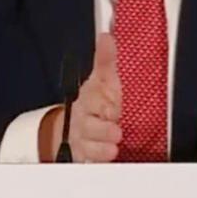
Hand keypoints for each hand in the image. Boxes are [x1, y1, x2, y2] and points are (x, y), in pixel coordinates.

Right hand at [39, 32, 122, 161]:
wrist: (80, 128)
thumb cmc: (97, 101)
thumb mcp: (103, 79)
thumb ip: (107, 59)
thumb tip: (107, 35)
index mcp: (89, 99)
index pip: (92, 100)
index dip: (102, 105)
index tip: (113, 107)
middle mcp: (84, 119)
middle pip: (88, 125)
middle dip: (101, 129)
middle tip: (116, 131)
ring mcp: (84, 138)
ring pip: (88, 145)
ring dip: (100, 147)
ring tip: (114, 147)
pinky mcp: (87, 156)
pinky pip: (89, 161)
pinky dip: (98, 161)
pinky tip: (108, 160)